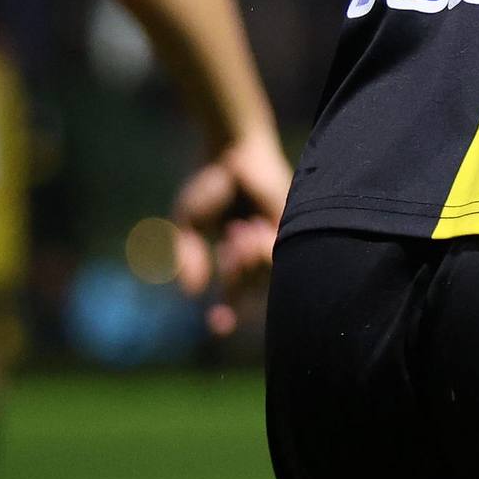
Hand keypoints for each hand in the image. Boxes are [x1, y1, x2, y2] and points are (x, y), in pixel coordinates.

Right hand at [171, 130, 289, 336]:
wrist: (231, 152)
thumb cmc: (210, 184)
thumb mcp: (188, 224)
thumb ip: (187, 257)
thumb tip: (191, 293)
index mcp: (235, 255)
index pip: (235, 295)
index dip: (228, 313)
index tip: (217, 326)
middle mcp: (258, 252)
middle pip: (252, 290)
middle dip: (237, 281)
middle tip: (226, 252)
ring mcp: (277, 239)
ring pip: (268, 277)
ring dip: (248, 264)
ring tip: (238, 233)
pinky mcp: (291, 226)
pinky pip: (280, 256)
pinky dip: (261, 250)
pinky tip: (249, 228)